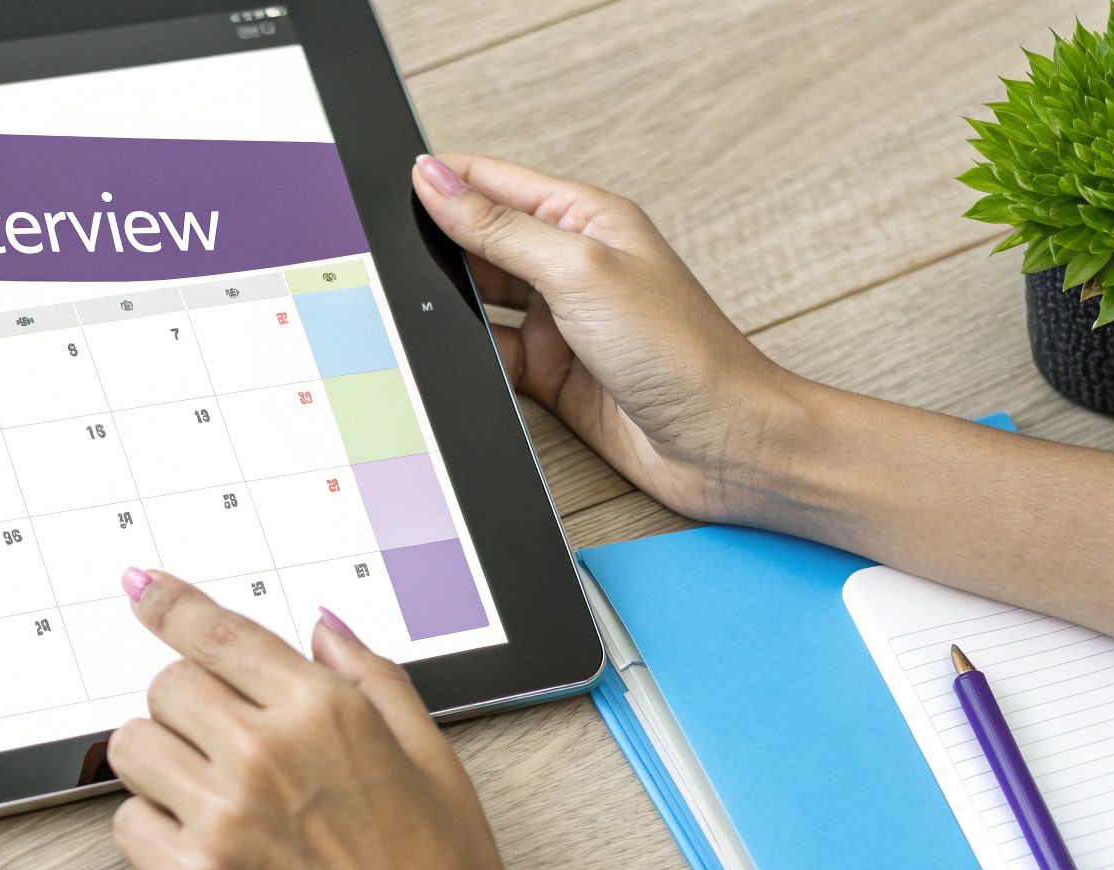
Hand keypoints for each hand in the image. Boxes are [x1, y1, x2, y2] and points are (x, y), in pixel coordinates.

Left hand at [106, 569, 542, 869]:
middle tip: (221, 735)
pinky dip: (151, 824)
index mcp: (324, 709)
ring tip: (208, 787)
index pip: (216, 632)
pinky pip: (126, 823)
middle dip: (187, 700)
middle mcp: (264, 751)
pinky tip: (203, 838)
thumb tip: (322, 628)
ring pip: (132, 746)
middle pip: (165, 684)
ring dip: (161, 756)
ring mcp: (222, 817)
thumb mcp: (432, 755)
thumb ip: (371, 676)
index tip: (140, 588)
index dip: (168, 603)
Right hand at [410, 153, 813, 521]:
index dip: (443, 182)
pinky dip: (470, 358)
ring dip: (451, 307)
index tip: (390, 192)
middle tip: (392, 259)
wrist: (723, 443)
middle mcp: (571, 266)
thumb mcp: (579, 271)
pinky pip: (489, 357)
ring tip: (420, 312)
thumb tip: (437, 182)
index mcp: (586, 219)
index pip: (495, 183)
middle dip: (439, 248)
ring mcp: (560, 322)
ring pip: (479, 303)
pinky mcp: (552, 375)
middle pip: (480, 242)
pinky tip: (455, 359)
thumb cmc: (683, 351)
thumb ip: (501, 228)